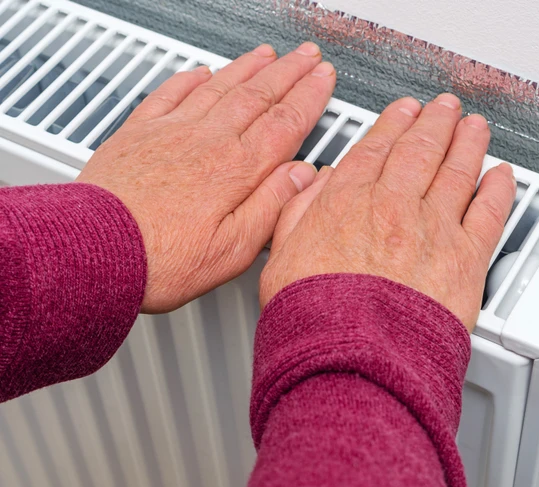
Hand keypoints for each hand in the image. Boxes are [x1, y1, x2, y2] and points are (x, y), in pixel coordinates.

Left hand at [77, 42, 335, 312]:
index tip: (324, 79)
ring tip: (268, 55)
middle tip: (307, 56)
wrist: (95, 251)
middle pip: (258, 95)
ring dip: (248, 67)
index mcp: (237, 169)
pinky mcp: (139, 134)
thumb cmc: (162, 259)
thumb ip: (273, 206)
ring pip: (220, 87)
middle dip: (289, 71)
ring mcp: (172, 132)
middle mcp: (208, 141)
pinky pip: (170, 92)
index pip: (286, 122)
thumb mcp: (235, 248)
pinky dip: (191, 77)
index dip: (310, 96)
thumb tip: (304, 176)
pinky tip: (203, 71)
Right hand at [259, 94, 515, 329]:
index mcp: (348, 202)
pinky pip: (489, 213)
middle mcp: (394, 206)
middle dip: (436, 122)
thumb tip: (315, 186)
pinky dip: (499, 189)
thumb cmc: (313, 318)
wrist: (351, 359)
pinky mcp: (465, 260)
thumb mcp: (280, 256)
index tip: (404, 111)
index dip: (394, 123)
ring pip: (457, 171)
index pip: (376, 148)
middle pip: (421, 150)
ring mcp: (433, 230)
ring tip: (475, 127)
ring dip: (469, 143)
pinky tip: (503, 176)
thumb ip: (299, 213)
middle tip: (445, 108)